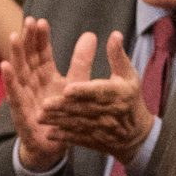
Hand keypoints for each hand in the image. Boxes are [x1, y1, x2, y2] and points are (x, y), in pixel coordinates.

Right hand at [2, 16, 73, 171]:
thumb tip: (90, 34)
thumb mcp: (76, 85)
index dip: (40, 38)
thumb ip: (81, 62)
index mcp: (45, 76)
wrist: (54, 146)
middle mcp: (32, 83)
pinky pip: (14, 94)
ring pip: (18, 72)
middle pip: (28, 58)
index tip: (41, 21)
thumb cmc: (63, 115)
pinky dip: (9, 80)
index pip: (41, 53)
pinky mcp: (20, 112)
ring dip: (15, 54)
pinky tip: (5, 66)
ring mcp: (25, 97)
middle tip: (29, 21)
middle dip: (27, 40)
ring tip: (14, 36)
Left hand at [39, 30, 153, 162]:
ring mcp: (102, 129)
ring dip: (58, 122)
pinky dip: (64, 137)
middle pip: (84, 110)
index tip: (66, 89)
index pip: (99, 92)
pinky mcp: (94, 140)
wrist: (136, 134)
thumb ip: (118, 56)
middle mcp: (110, 112)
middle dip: (63, 108)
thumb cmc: (130, 98)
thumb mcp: (129, 75)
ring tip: (40, 117)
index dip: (83, 91)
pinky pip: (79, 139)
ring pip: (78, 125)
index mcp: (118, 94)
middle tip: (44, 104)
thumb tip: (114, 34)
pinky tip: (49, 134)